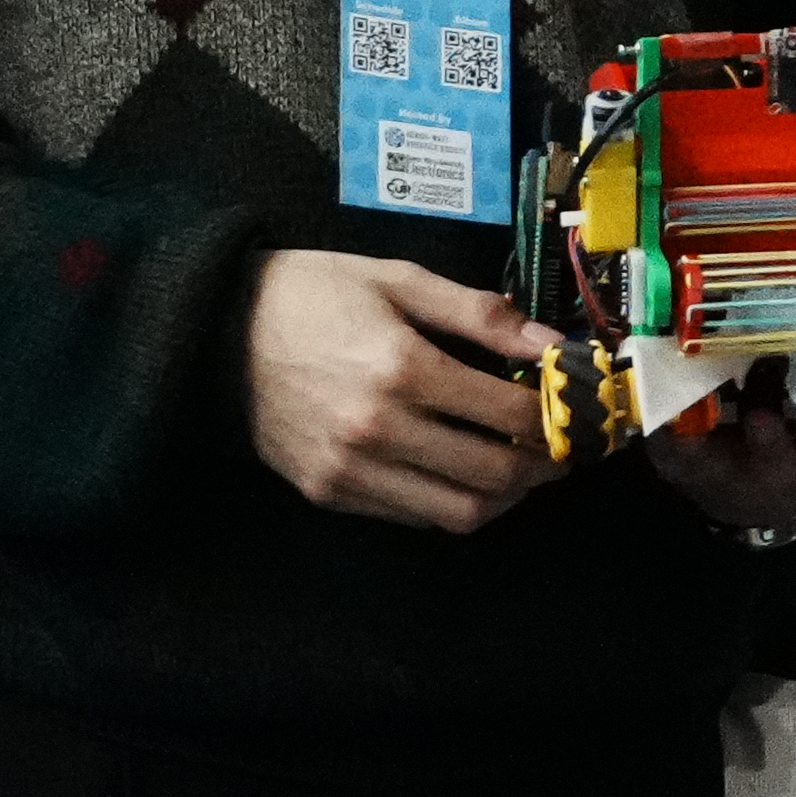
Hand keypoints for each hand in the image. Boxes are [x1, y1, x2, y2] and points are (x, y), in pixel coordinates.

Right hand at [244, 250, 551, 530]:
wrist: (217, 329)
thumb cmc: (313, 294)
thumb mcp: (399, 279)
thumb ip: (480, 314)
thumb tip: (550, 343)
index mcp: (402, 368)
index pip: (510, 415)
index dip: (558, 419)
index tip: (578, 412)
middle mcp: (379, 429)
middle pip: (494, 475)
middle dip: (544, 468)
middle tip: (561, 451)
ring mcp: (352, 470)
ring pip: (460, 513)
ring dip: (505, 498)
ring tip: (518, 469)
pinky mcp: (330, 494)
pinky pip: (414, 517)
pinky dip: (453, 503)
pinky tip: (463, 473)